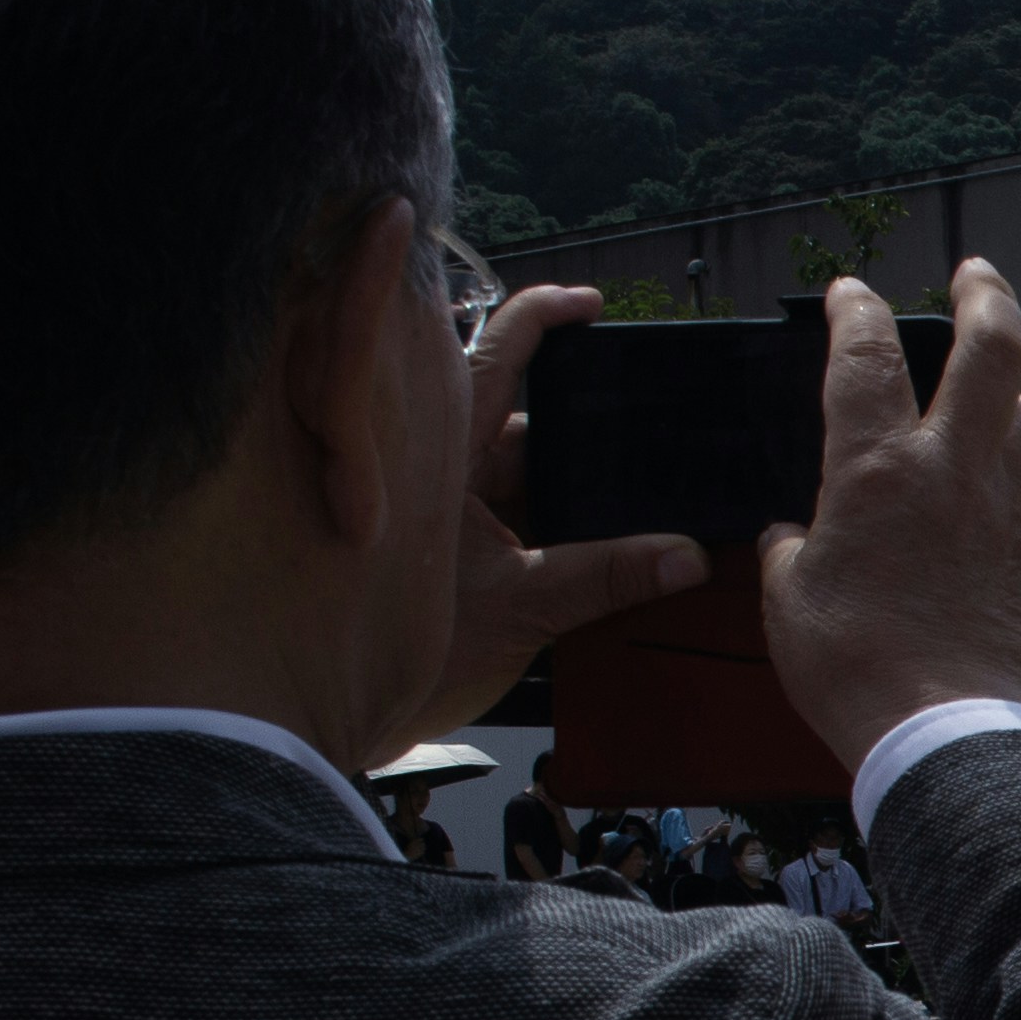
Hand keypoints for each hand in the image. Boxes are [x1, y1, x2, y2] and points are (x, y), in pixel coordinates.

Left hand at [390, 281, 703, 755]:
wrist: (333, 713)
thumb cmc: (391, 649)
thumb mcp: (522, 607)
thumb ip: (607, 576)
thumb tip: (687, 555)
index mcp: (440, 452)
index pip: (493, 358)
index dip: (543, 319)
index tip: (592, 306)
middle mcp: (438, 468)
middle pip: (530, 427)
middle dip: (593, 440)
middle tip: (654, 455)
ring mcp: (445, 510)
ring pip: (526, 478)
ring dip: (578, 495)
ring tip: (641, 515)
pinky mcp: (452, 552)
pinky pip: (518, 521)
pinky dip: (560, 531)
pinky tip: (608, 554)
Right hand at [761, 264, 1020, 762]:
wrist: (936, 730)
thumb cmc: (851, 666)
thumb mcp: (787, 596)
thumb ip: (788, 548)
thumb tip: (788, 535)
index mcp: (877, 467)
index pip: (865, 354)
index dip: (855, 310)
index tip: (850, 294)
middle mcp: (955, 470)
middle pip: (993, 348)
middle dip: (986, 295)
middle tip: (975, 274)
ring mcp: (1012, 509)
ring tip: (1003, 403)